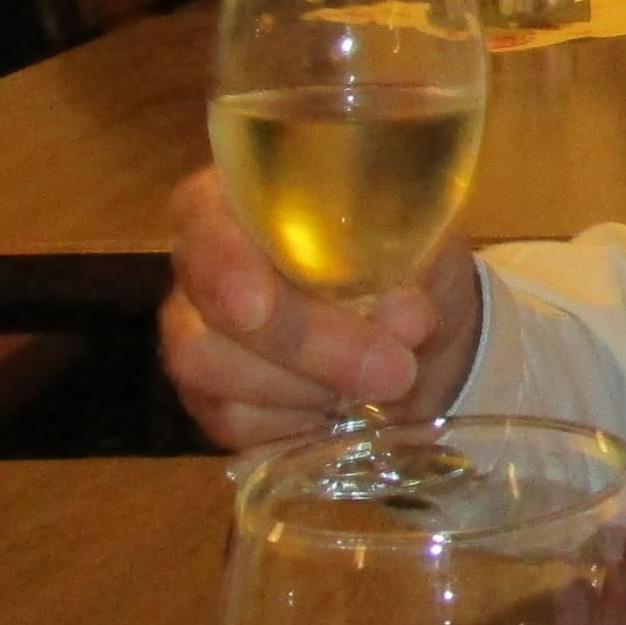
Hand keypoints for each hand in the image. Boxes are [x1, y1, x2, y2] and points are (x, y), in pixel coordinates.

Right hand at [157, 166, 485, 447]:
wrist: (418, 347)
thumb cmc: (412, 277)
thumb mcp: (430, 254)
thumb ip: (417, 272)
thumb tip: (405, 317)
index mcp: (244, 201)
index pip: (201, 213)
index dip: (224, 262)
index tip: (258, 306)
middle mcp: (203, 265)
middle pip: (208, 311)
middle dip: (302, 345)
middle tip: (392, 370)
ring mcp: (195, 336)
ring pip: (212, 373)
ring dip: (310, 388)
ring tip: (383, 385)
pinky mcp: (210, 401)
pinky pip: (235, 422)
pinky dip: (300, 423)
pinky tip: (345, 410)